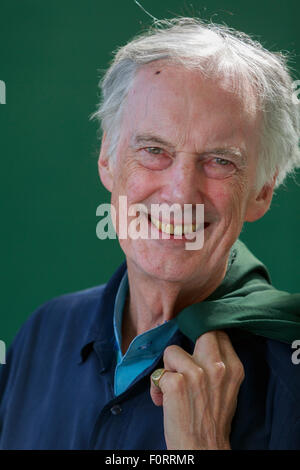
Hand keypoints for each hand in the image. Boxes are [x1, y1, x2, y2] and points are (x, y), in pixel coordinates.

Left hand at [150, 330, 244, 449]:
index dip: (203, 335)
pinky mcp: (176, 383)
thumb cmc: (213, 420)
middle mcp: (217, 366)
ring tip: (172, 388)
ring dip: (168, 368)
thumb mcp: (228, 387)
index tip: (195, 346)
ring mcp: (196, 373)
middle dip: (188, 343)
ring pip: (172, 351)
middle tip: (182, 361)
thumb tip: (200, 342)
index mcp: (233, 367)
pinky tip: (163, 401)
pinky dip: (156, 387)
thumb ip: (219, 364)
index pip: (218, 332)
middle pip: (200, 332)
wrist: (204, 449)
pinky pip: (158, 373)